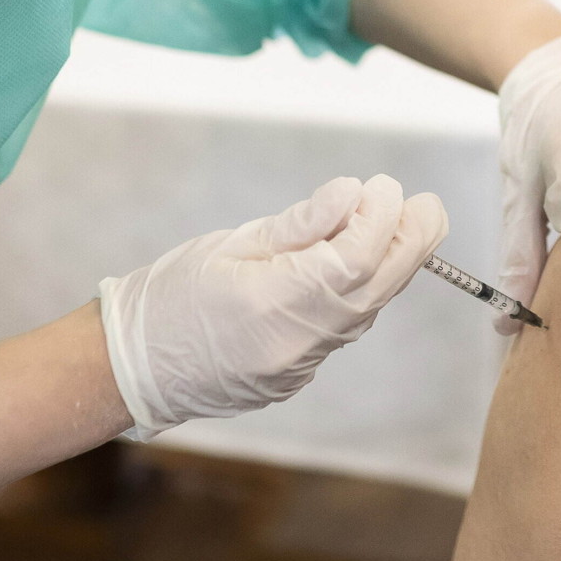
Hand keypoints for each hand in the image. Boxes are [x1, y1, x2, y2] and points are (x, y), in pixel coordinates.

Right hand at [98, 175, 448, 437]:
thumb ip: (298, 225)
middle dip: (411, 242)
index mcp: (276, 301)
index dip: (382, 218)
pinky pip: (344, 329)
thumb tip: (352, 194)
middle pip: (378, 287)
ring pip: (366, 310)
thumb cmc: (172, 295)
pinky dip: (360, 293)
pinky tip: (360, 266)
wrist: (134, 367)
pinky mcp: (298, 375)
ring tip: (398, 226)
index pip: (357, 256)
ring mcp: (301, 365)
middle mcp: (299, 340)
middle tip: (427, 205)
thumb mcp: (230, 246)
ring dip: (390, 266)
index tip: (385, 186)